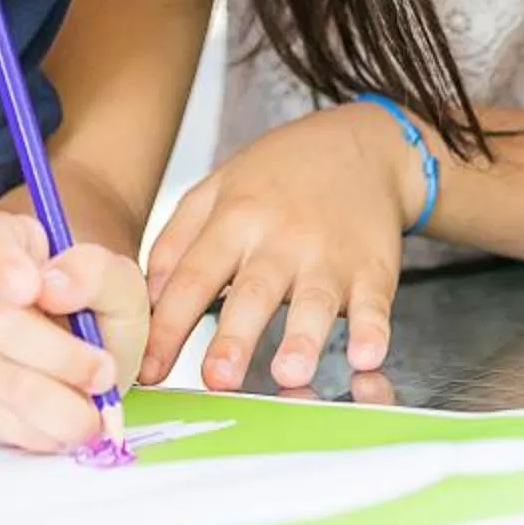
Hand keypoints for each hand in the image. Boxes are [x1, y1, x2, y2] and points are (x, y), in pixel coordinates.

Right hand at [0, 209, 147, 453]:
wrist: (87, 336)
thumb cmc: (95, 300)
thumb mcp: (117, 278)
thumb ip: (95, 272)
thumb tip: (57, 285)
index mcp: (3, 240)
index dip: (2, 264)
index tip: (31, 288)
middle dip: (60, 358)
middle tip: (106, 374)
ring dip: (56, 406)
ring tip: (95, 412)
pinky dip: (39, 431)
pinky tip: (66, 425)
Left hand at [142, 105, 422, 391]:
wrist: (360, 144)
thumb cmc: (279, 177)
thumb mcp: (215, 190)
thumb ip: (175, 242)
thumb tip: (148, 300)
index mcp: (234, 219)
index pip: (192, 277)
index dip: (168, 326)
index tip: (148, 370)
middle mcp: (281, 239)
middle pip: (252, 293)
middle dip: (233, 338)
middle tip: (216, 380)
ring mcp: (330, 256)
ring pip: (314, 302)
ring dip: (302, 339)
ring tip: (289, 373)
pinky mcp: (374, 269)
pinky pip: (375, 304)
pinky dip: (374, 330)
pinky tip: (368, 356)